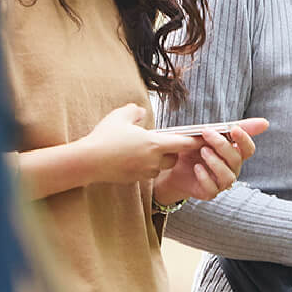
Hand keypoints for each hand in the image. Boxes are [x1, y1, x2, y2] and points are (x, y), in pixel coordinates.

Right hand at [78, 104, 199, 183]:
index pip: (183, 143)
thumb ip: (134, 111)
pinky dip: (144, 166)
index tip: (203, 138)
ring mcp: (144, 172)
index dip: (194, 141)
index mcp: (154, 144)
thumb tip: (140, 111)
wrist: (88, 161)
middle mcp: (154, 160)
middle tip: (163, 141)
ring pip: (160, 166)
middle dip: (172, 151)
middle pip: (174, 158)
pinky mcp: (135, 180)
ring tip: (142, 149)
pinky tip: (130, 158)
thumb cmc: (105, 137)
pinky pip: (146, 172)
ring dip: (157, 159)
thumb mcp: (120, 116)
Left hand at [153, 118, 269, 203]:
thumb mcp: (209, 135)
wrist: (173, 165)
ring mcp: (222, 182)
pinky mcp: (209, 192)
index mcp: (235, 154)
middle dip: (222, 145)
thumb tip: (266, 123)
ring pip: (228, 176)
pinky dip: (205, 177)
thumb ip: (233, 128)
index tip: (233, 129)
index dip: (244, 139)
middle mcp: (232, 169)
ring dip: (215, 162)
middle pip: (236, 159)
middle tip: (206, 133)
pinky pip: (212, 188)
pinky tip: (197, 167)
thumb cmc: (194, 148)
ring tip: (202, 151)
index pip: (248, 149)